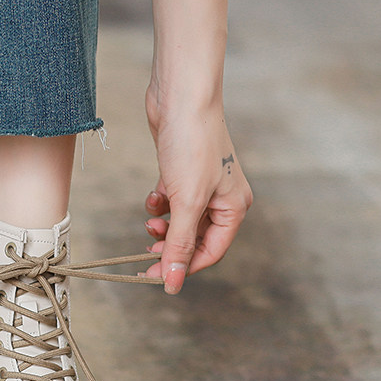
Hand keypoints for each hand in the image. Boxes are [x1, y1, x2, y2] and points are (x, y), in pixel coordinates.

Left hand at [143, 94, 252, 293]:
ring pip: (180, 220)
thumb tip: (173, 282)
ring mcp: (202, 184)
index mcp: (234, 208)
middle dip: (170, 247)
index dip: (183, 267)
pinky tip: (152, 197)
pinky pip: (170, 200)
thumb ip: (180, 244)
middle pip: (194, 238)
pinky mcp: (181, 172)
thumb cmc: (192, 145)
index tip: (156, 277)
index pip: (210, 252)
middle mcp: (222, 198)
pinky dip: (159, 203)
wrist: (180, 98)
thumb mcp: (186, 203)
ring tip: (151, 224)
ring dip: (163, 226)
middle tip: (146, 255)